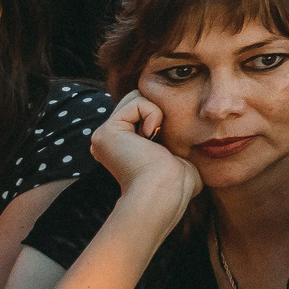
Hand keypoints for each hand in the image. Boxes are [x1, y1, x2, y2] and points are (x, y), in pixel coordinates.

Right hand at [90, 91, 201, 213]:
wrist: (165, 192)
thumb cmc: (178, 183)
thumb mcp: (180, 160)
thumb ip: (176, 147)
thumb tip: (184, 153)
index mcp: (123, 147)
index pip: (145, 111)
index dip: (163, 117)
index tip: (165, 145)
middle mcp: (109, 142)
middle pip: (138, 98)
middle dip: (157, 110)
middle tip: (159, 140)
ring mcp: (104, 136)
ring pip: (136, 96)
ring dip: (156, 113)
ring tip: (154, 140)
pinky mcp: (106, 132)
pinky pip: (137, 100)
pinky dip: (152, 114)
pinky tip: (149, 138)